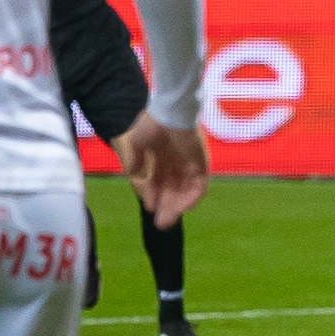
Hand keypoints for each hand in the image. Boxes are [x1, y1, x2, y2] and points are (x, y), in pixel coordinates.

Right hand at [115, 111, 206, 229]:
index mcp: (163, 157)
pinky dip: (189, 201)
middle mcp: (178, 164)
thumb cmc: (154, 122)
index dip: (154, 196)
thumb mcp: (138, 142)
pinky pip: (199, 189)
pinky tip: (179, 210)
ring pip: (185, 193)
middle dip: (166, 208)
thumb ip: (135, 158)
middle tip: (159, 224)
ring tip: (165, 220)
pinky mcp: (202, 166)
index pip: (160, 182)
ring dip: (176, 208)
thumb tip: (132, 173)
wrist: (171, 111)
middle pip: (173, 191)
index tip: (149, 207)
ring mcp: (191, 166)